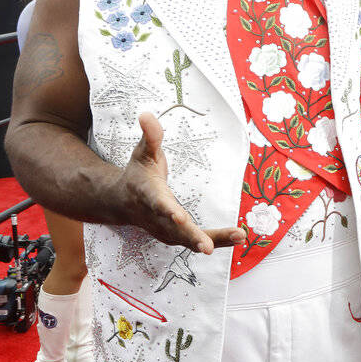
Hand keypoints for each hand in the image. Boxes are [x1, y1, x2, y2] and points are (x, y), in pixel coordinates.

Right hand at [114, 113, 244, 253]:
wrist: (121, 202)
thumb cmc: (137, 173)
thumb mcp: (142, 152)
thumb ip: (150, 136)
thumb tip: (146, 114)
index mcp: (148, 194)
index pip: (158, 203)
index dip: (168, 211)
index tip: (180, 218)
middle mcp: (156, 216)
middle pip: (175, 230)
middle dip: (192, 237)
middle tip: (208, 248)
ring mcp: (165, 230)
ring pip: (189, 240)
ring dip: (214, 240)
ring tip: (239, 237)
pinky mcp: (175, 237)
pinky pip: (197, 241)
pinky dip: (218, 241)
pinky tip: (238, 238)